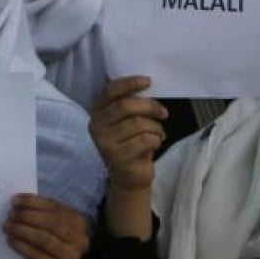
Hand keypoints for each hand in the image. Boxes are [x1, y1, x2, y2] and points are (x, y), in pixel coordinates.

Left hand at [3, 194, 88, 258]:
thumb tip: (18, 201)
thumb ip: (41, 212)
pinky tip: (12, 240)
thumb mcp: (52, 225)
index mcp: (79, 222)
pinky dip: (22, 246)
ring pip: (44, 238)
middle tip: (11, 214)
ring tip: (8, 226)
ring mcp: (70, 256)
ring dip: (22, 230)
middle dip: (27, 216)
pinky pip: (37, 255)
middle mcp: (79, 239)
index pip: (54, 207)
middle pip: (50, 222)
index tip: (15, 200)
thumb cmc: (51, 244)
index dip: (33, 202)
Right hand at [91, 76, 165, 239]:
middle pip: (126, 106)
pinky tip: (156, 143)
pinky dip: (156, 139)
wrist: (129, 177)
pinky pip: (145, 140)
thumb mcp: (127, 121)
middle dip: (150, 107)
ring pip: (138, 123)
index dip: (129, 83)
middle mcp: (96, 126)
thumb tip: (147, 85)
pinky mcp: (117, 158)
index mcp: (97, 111)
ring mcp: (104, 143)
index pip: (110, 91)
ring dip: (156, 127)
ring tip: (158, 133)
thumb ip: (131, 104)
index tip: (148, 81)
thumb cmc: (131, 143)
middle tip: (163, 113)